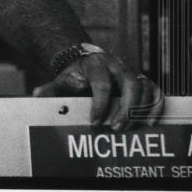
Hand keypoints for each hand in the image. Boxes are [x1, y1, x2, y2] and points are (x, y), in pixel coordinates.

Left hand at [32, 53, 164, 129]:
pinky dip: (155, 106)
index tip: (94, 122)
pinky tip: (150, 122)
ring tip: (129, 128)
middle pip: (130, 84)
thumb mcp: (63, 80)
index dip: (99, 104)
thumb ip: (52, 88)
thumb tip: (36, 94)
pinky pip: (155, 91)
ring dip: (140, 110)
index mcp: (96, 63)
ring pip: (145, 87)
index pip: (101, 83)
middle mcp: (117, 65)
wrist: (87, 63)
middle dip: (125, 108)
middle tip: (115, 128)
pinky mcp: (142, 79)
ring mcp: (132, 71)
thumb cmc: (76, 76)